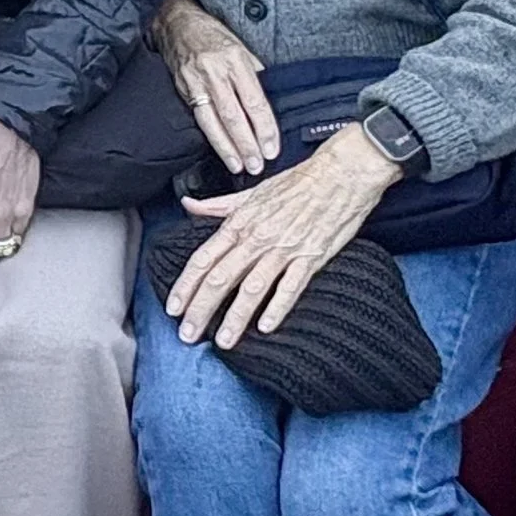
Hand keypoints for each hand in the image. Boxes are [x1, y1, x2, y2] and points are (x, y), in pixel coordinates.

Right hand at [155, 0, 278, 181]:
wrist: (176, 22)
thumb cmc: (213, 34)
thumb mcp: (242, 46)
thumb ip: (255, 73)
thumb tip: (267, 102)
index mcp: (236, 60)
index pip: (254, 101)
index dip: (264, 128)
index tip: (272, 147)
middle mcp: (215, 73)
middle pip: (234, 116)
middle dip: (247, 144)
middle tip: (257, 165)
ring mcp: (196, 83)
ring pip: (213, 122)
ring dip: (227, 148)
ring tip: (238, 166)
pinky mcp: (183, 89)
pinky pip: (199, 118)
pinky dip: (211, 137)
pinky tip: (219, 150)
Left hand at [165, 125, 401, 349]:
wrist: (341, 174)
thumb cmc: (298, 183)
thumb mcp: (252, 192)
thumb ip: (218, 205)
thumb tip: (189, 205)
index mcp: (240, 222)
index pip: (204, 259)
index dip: (186, 286)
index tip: (174, 308)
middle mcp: (257, 238)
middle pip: (221, 278)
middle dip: (201, 309)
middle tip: (188, 335)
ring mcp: (284, 249)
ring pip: (252, 288)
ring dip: (235, 317)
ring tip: (223, 341)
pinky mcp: (311, 257)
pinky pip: (291, 287)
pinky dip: (277, 308)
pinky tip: (265, 327)